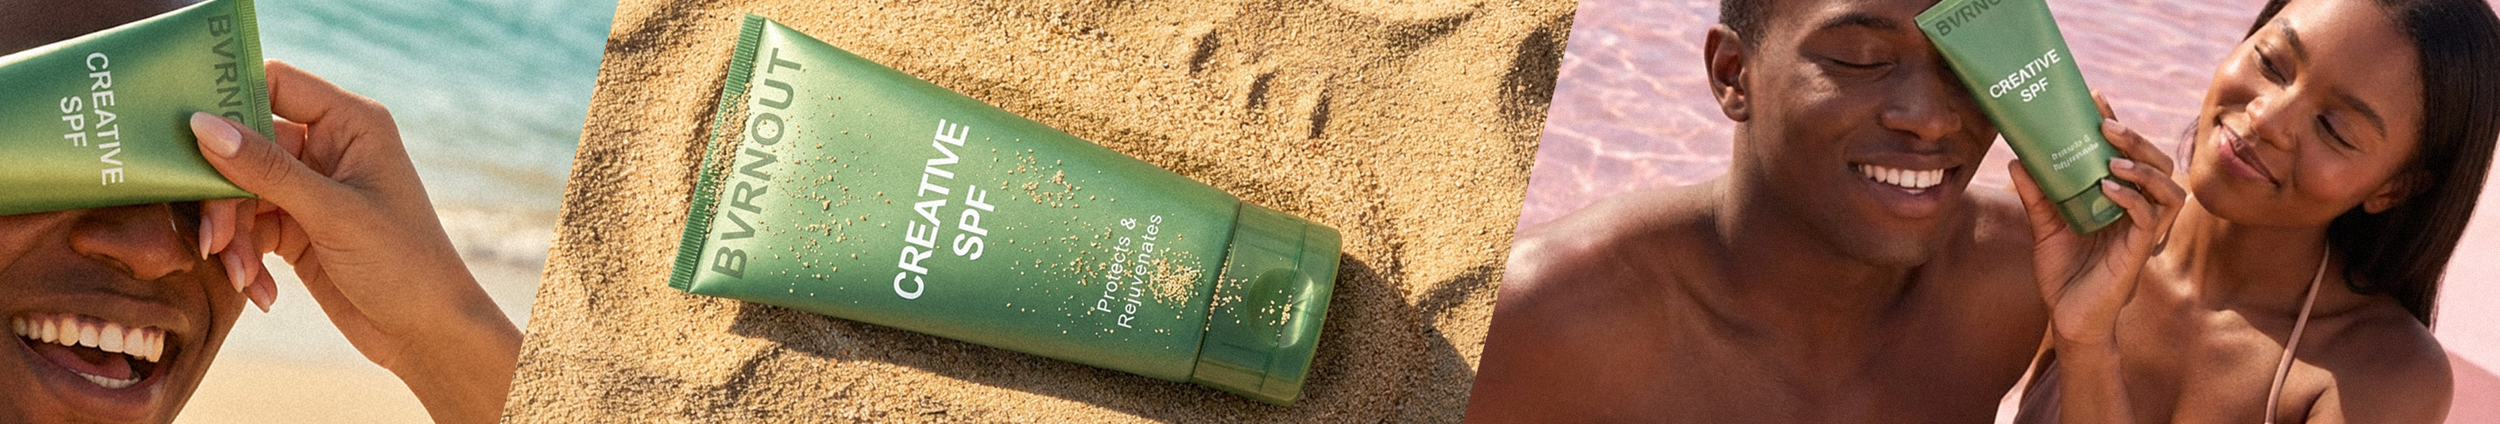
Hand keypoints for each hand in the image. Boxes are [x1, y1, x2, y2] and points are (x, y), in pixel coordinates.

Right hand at [187, 61, 519, 423]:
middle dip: (223, 195)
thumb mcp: (332, 214)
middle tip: (214, 241)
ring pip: (239, 191)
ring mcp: (310, 188)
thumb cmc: (403, 263)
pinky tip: (260, 292)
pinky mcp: (297, 226)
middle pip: (244, 144)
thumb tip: (201, 123)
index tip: (186, 132)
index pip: (275, 83)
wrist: (427, 332)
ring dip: (233, 237)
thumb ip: (266, 169)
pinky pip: (249, 228)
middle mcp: (329, 146)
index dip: (229, 99)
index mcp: (351, 123)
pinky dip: (246, 258)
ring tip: (243, 276)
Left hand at [2008, 92, 2187, 347]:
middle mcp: (2138, 211)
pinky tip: (2107, 189)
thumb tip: (2018, 158)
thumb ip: (2036, 195)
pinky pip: (2149, 218)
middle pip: (2158, 163)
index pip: (2128, 154)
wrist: (2068, 317)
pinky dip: (2131, 198)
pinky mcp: (2140, 252)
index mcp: (2120, 199)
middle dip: (2135, 140)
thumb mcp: (2044, 227)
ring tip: (2112, 159)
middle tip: (2105, 125)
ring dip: (2143, 168)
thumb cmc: (2063, 274)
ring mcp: (2143, 231)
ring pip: (2168, 187)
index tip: (2095, 98)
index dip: (2117, 125)